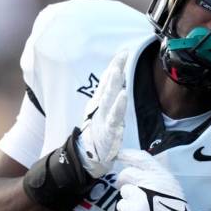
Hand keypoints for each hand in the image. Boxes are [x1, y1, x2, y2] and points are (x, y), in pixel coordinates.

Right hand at [77, 51, 128, 177]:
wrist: (87, 157)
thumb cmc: (98, 134)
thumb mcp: (104, 114)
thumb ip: (109, 99)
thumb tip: (119, 82)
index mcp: (100, 103)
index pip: (107, 82)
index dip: (114, 67)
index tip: (123, 53)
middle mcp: (101, 108)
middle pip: (108, 85)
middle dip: (115, 69)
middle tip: (123, 54)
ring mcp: (103, 118)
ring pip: (109, 98)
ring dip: (114, 83)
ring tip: (120, 69)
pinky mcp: (108, 130)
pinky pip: (114, 116)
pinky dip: (118, 105)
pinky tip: (122, 94)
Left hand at [115, 150, 198, 210]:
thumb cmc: (175, 207)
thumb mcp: (170, 184)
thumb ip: (155, 174)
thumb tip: (136, 167)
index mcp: (161, 173)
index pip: (140, 157)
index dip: (127, 155)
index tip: (119, 155)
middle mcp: (151, 180)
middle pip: (126, 173)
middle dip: (124, 181)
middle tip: (130, 189)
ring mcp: (140, 195)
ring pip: (123, 190)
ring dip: (128, 198)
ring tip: (140, 206)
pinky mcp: (133, 209)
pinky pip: (122, 205)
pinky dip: (127, 210)